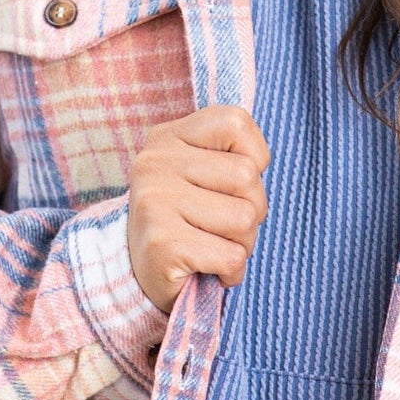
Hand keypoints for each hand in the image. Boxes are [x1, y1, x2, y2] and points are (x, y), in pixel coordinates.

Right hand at [127, 105, 269, 314]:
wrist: (140, 276)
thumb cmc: (185, 221)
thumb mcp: (200, 173)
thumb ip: (228, 155)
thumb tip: (259, 163)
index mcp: (167, 138)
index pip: (235, 123)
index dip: (254, 158)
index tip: (232, 184)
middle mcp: (155, 163)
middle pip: (247, 177)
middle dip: (252, 210)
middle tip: (221, 227)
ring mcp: (156, 201)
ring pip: (245, 218)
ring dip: (242, 244)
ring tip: (213, 247)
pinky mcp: (162, 244)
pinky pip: (232, 256)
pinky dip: (232, 271)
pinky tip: (208, 269)